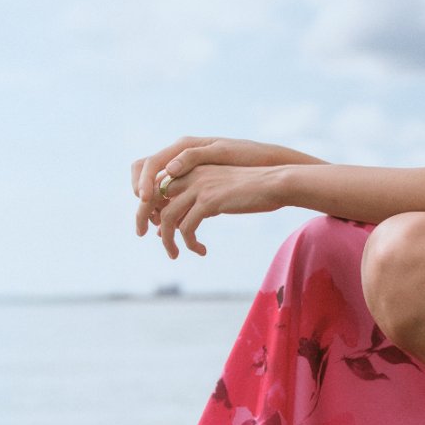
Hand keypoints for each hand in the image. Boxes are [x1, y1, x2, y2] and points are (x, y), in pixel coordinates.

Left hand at [131, 136, 324, 236]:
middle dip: (149, 224)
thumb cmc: (252, 190)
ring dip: (168, 240)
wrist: (275, 183)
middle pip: (154, 202)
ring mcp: (198, 187)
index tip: (160, 230)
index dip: (152, 210)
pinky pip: (187, 228)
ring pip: (167, 218)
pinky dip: (190, 243)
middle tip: (160, 244)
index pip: (158, 189)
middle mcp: (190, 175)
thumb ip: (198, 200)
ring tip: (174, 254)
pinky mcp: (209, 201)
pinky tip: (201, 251)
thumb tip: (180, 223)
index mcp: (192, 169)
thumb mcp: (219, 191)